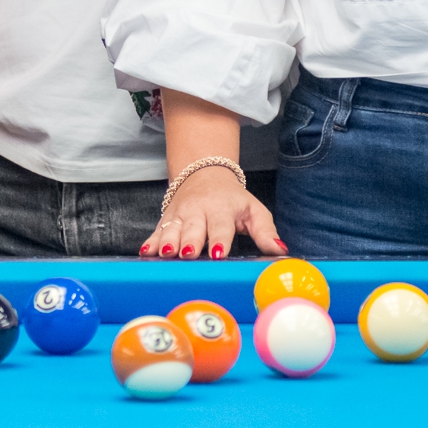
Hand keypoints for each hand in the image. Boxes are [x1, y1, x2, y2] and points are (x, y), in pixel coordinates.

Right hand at [139, 166, 283, 260]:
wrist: (204, 173)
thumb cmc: (232, 199)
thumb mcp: (253, 210)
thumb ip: (266, 232)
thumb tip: (281, 251)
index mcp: (221, 209)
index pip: (221, 226)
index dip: (219, 239)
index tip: (218, 253)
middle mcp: (198, 211)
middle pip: (193, 229)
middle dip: (190, 241)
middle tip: (189, 254)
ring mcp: (179, 215)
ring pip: (172, 230)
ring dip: (168, 242)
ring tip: (166, 254)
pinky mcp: (166, 220)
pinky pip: (156, 232)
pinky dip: (151, 242)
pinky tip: (146, 253)